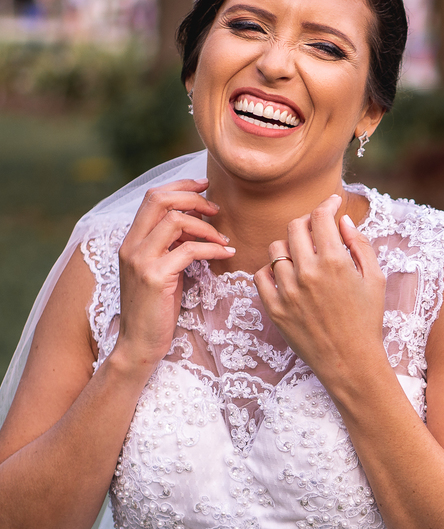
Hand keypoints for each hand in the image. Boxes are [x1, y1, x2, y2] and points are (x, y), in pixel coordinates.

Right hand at [115, 179, 232, 369]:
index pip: (152, 197)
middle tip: (217, 209)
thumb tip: (197, 222)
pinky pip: (189, 250)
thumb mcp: (163, 270)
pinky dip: (212, 249)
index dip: (181, 186)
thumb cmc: (156, 308)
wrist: (139, 343)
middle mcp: (131, 246)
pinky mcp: (155, 277)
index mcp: (131, 241)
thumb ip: (171, 245)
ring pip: (175, 220)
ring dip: (206, 226)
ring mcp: (140, 261)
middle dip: (193, 197)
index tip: (206, 185)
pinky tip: (227, 255)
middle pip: (159, 199)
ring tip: (223, 240)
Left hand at [254, 194, 387, 392]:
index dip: (327, 204)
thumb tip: (342, 221)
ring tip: (303, 256)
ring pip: (276, 250)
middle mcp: (307, 273)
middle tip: (317, 229)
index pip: (321, 217)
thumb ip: (360, 245)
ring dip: (289, 246)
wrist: (350, 360)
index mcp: (335, 262)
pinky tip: (286, 275)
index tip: (332, 203)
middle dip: (307, 222)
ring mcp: (287, 291)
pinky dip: (271, 271)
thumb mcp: (375, 279)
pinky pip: (260, 276)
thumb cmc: (368, 319)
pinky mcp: (274, 308)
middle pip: (294, 228)